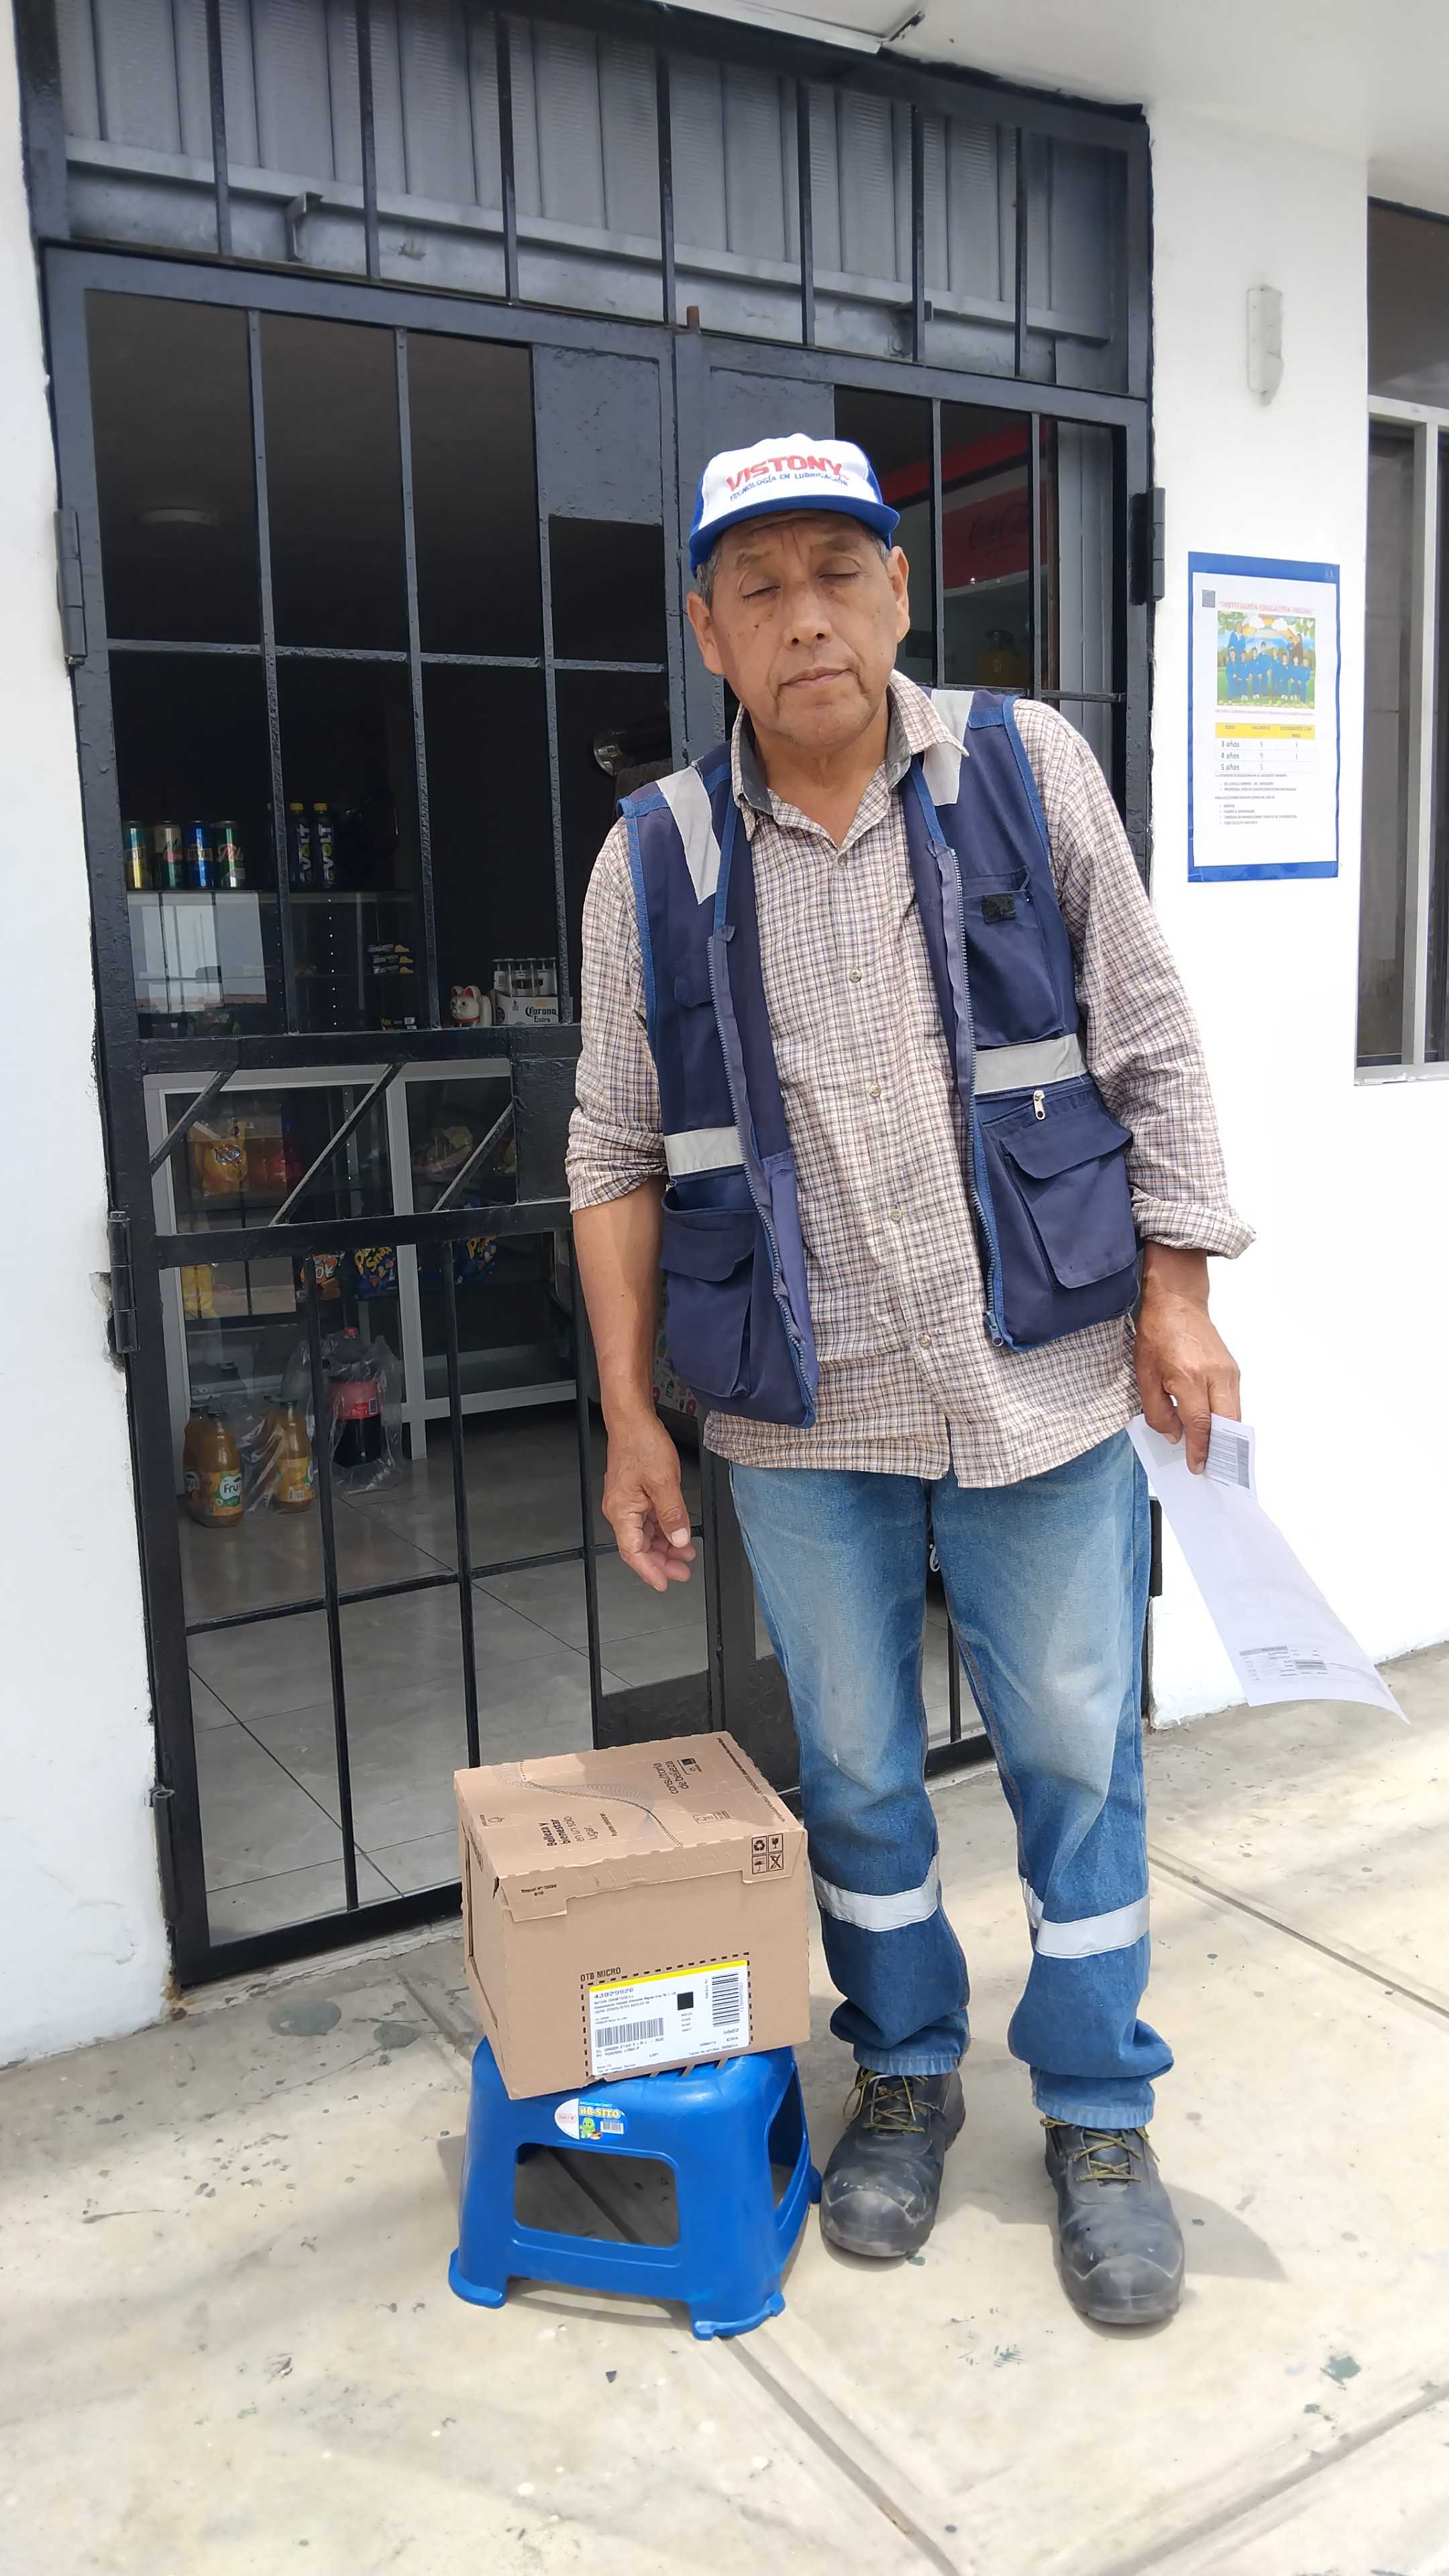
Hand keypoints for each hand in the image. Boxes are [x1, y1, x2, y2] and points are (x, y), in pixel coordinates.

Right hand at [602, 1412, 695, 1593]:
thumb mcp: (663, 1482)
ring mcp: (627, 1502)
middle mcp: (620, 1510)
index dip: (649, 1571)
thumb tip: (680, 1541)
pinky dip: (664, 1529)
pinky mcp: (634, 1494)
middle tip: (684, 1572)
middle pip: (639, 1546)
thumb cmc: (642, 1444)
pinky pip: (648, 1520)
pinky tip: (678, 1533)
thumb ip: (673, 1515)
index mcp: (622, 1512)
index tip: (664, 1584)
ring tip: (686, 1555)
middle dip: (662, 1561)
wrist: (632, 1419)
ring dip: (665, 1546)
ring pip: (645, 1534)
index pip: (633, 1552)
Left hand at [1134, 1245, 1240, 1472]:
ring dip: (1224, 1435)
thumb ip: (1157, 1411)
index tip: (1197, 1467)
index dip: (1200, 1450)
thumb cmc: (1157, 1335)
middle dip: (1219, 1448)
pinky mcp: (1233, 1369)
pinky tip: (1213, 1427)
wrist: (1178, 1302)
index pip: (1200, 1424)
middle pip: (1226, 1423)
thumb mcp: (1144, 1376)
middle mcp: (1215, 1375)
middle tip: (1210, 1466)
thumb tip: (1175, 1436)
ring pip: (1234, 1414)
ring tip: (1211, 1452)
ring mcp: (1229, 1371)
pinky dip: (1225, 1418)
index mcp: (1189, 1377)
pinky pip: (1232, 1401)